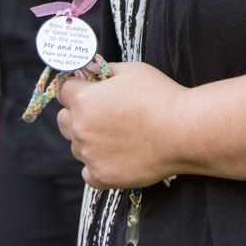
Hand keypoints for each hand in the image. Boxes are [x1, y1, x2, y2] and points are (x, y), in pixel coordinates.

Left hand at [56, 61, 187, 188]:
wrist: (183, 132)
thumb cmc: (160, 96)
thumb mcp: (132, 70)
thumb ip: (104, 69)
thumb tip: (89, 70)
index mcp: (84, 100)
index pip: (63, 90)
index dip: (76, 87)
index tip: (87, 89)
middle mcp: (80, 128)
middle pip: (62, 120)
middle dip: (75, 113)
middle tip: (101, 112)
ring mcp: (90, 155)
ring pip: (76, 146)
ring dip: (88, 140)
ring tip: (116, 135)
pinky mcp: (102, 176)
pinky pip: (87, 171)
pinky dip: (97, 165)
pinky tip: (116, 155)